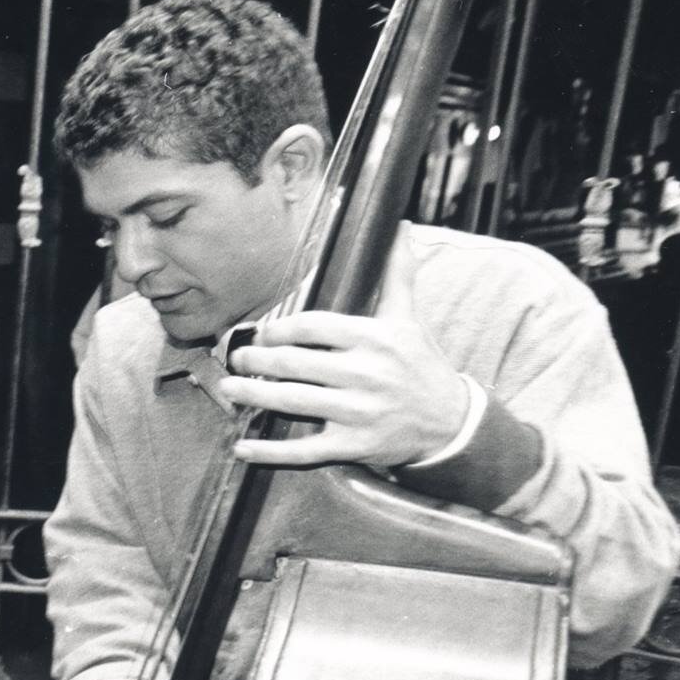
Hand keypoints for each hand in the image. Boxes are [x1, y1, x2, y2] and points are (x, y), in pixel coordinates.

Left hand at [218, 241, 465, 468]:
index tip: (262, 332)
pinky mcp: (353, 446)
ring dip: (253, 395)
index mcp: (374, 339)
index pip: (313, 327)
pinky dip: (269, 452)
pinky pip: (303, 451)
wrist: (451, 422)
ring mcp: (357, 412)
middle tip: (236, 357)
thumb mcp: (409, 320)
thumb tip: (401, 227)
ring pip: (292, 402)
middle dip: (257, 360)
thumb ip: (397, 275)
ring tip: (228, 389)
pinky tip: (241, 447)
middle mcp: (365, 375)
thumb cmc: (420, 365)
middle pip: (294, 363)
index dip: (279, 329)